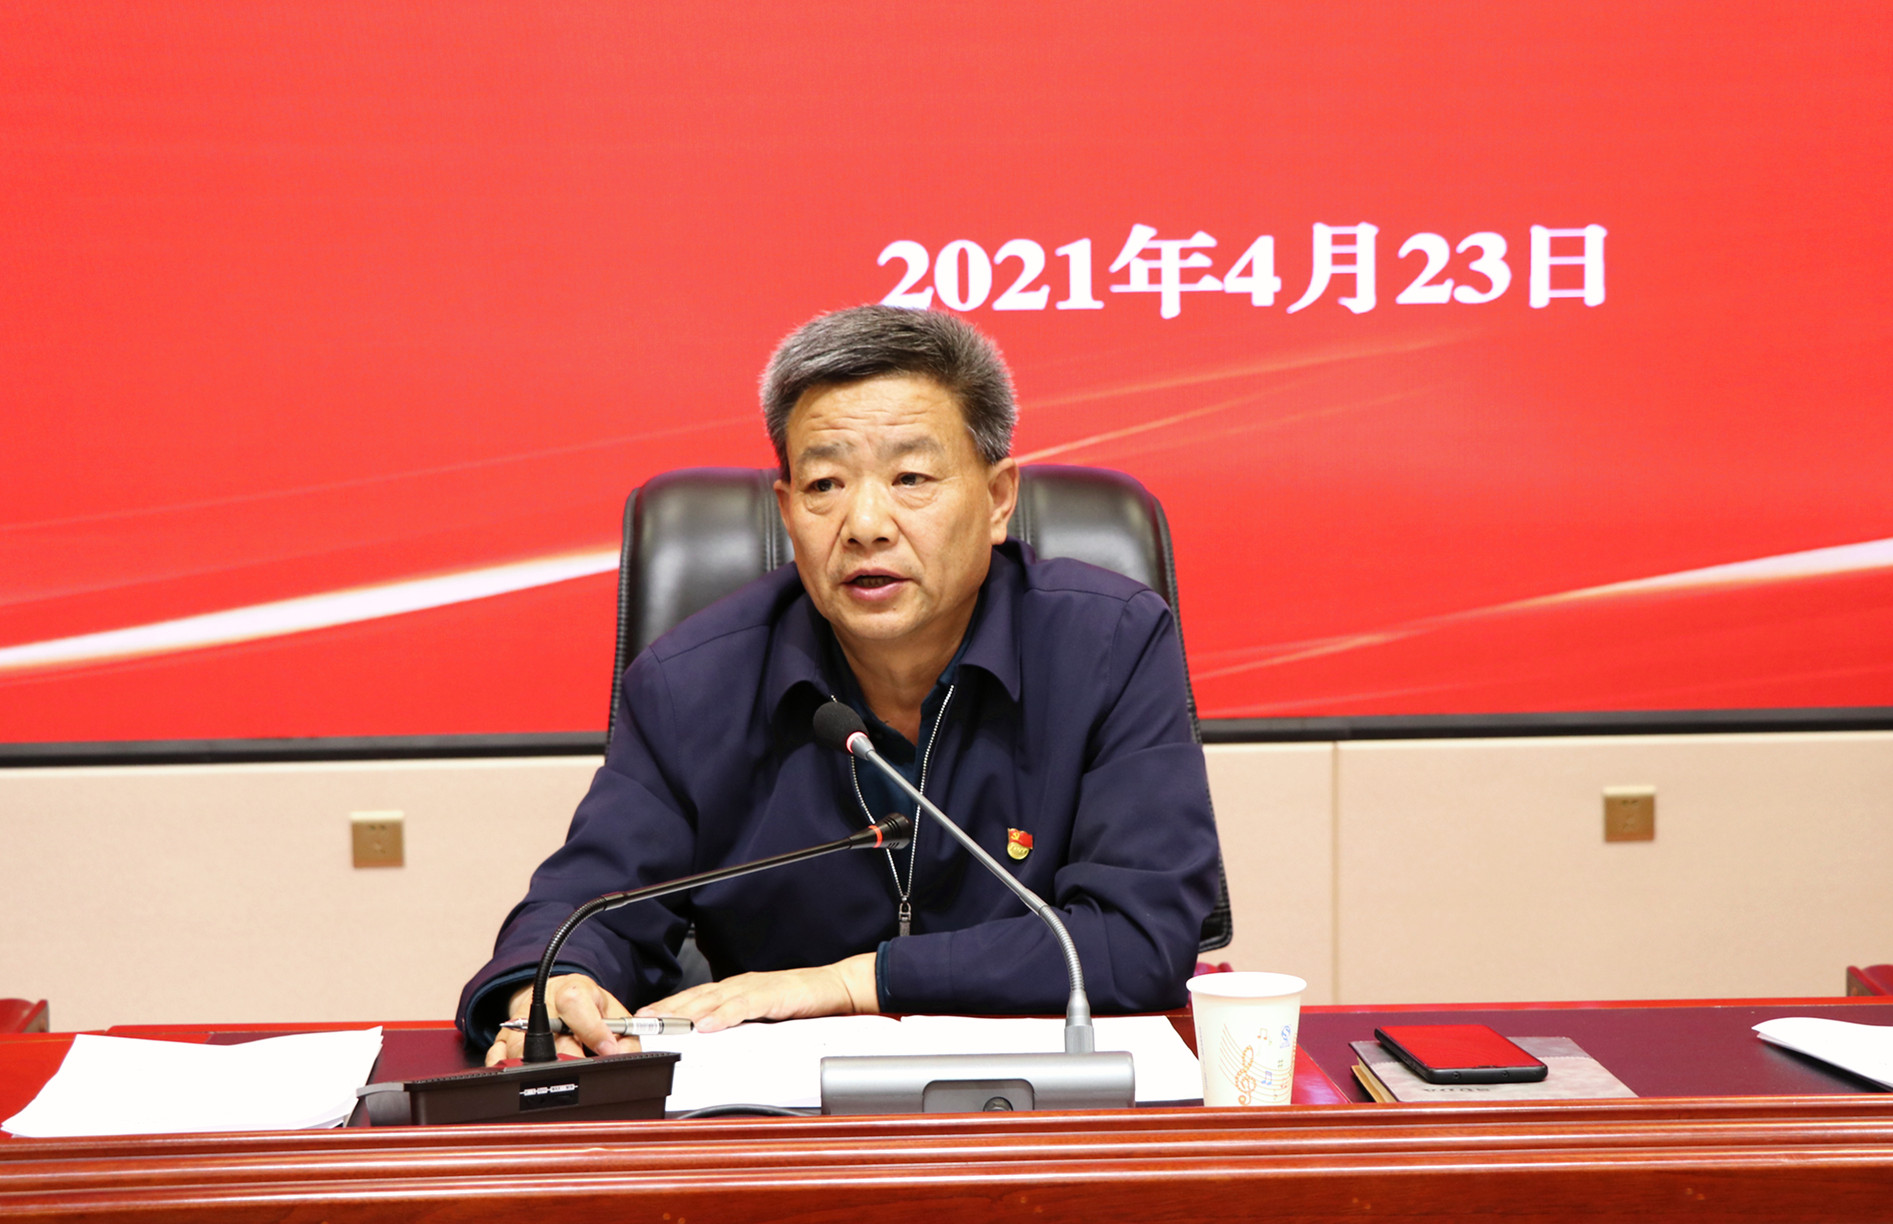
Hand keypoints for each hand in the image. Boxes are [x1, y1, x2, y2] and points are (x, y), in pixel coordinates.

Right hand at [484, 973, 641, 1065]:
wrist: (556, 997)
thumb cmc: (586, 1007)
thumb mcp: (612, 1012)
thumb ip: (625, 1034)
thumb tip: (624, 1055)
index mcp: (571, 992)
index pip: (574, 1004)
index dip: (593, 1030)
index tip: (608, 1049)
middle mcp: (541, 1005)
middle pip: (549, 1039)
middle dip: (571, 1060)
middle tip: (586, 1069)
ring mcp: (518, 1024)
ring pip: (523, 1054)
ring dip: (544, 1071)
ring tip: (564, 1073)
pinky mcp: (502, 1039)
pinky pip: (499, 1060)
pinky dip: (514, 1074)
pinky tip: (533, 1075)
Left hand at [639, 952, 877, 1032]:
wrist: (836, 988)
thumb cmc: (801, 1002)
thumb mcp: (763, 1017)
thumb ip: (739, 1026)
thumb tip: (711, 1043)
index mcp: (734, 991)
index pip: (693, 1000)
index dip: (667, 1009)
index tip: (642, 1022)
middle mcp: (738, 986)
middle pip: (695, 998)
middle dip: (666, 1011)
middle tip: (641, 1023)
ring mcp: (754, 988)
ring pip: (713, 999)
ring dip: (686, 1013)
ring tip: (663, 1024)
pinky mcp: (772, 995)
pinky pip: (743, 1006)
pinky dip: (724, 1015)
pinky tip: (708, 1025)